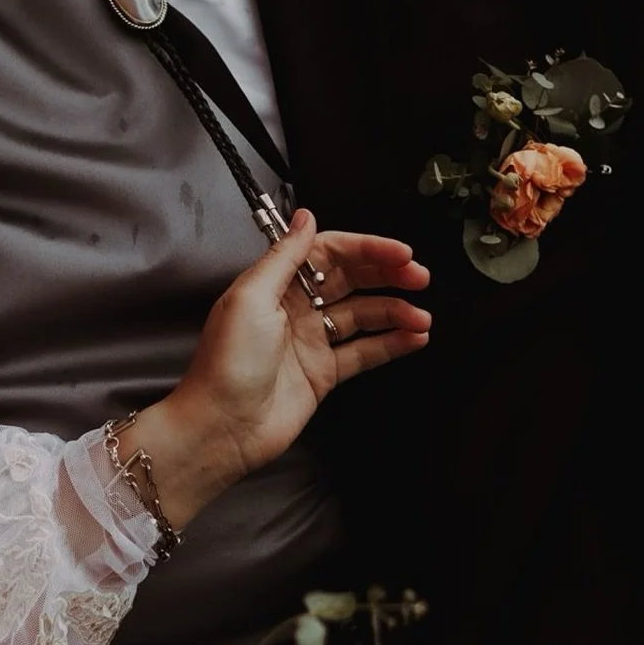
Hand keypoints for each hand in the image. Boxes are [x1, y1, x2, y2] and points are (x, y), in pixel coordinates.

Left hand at [134, 210, 429, 526]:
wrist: (221, 427)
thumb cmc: (227, 362)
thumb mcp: (251, 297)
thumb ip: (283, 256)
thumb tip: (305, 217)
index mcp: (276, 284)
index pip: (330, 253)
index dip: (367, 250)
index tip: (399, 253)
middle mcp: (295, 308)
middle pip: (352, 280)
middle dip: (388, 275)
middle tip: (420, 277)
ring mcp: (312, 341)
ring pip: (363, 316)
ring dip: (395, 312)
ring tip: (422, 317)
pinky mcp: (323, 373)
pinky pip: (364, 352)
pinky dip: (391, 344)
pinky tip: (414, 338)